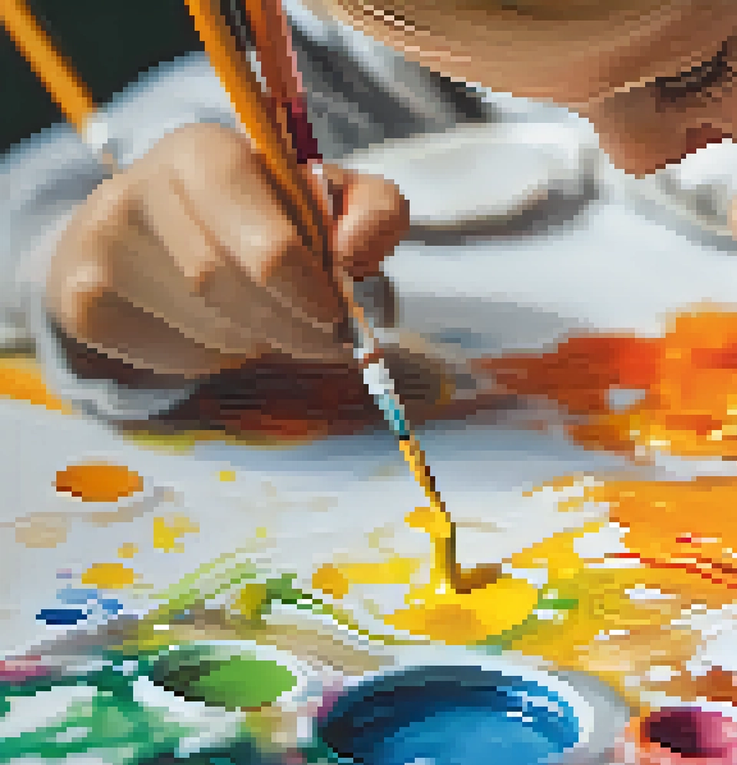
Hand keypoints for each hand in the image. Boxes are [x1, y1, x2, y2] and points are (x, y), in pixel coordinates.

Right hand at [48, 123, 408, 378]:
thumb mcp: (331, 198)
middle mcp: (137, 185)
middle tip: (321, 341)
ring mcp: (99, 243)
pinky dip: (212, 359)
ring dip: (255, 340)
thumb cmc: (266, 212)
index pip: (266, 243)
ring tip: (263, 317)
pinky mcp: (80, 299)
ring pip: (205, 328)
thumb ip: (373, 211)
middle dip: (289, 326)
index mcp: (206, 151)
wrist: (164, 230)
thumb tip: (357, 251)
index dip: (308, 291)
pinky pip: (170, 357)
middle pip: (229, 289)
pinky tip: (215, 328)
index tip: (335, 313)